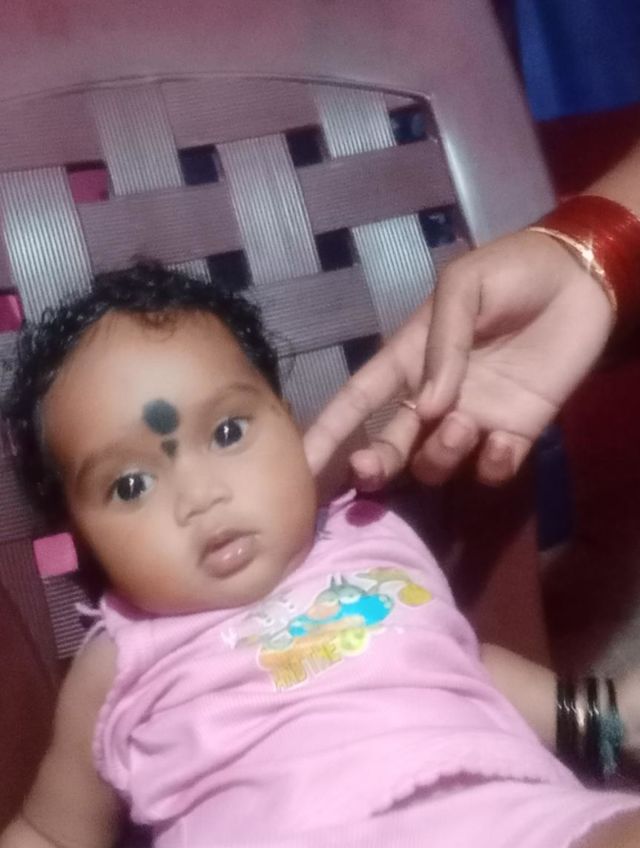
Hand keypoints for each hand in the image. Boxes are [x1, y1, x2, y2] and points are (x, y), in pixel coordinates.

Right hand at [304, 229, 613, 487]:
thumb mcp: (464, 286)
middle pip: (391, 443)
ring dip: (439, 455)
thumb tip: (426, 407)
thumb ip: (443, 343)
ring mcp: (474, 417)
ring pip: (436, 462)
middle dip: (374, 463)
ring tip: (463, 425)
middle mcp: (434, 397)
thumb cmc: (513, 271)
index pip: (358, 398)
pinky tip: (504, 443)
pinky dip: (494, 465)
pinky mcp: (518, 432)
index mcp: (410, 357)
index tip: (299, 463)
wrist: (581, 278)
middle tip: (370, 470)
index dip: (328, 430)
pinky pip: (494, 468)